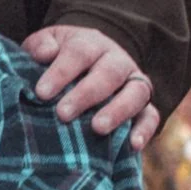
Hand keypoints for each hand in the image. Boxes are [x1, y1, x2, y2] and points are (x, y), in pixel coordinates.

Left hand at [24, 23, 156, 152]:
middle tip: (63, 114)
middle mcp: (117, 61)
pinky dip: (145, 130)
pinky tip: (133, 145)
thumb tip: (45, 52)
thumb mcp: (46, 46)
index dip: (61, 72)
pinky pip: (151, 116)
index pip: (79, 53)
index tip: (42, 93)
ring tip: (97, 128)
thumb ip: (39, 46)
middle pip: (108, 73)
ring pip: (135, 92)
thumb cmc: (58, 60)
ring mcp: (134, 83)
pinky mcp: (144, 106)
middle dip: (86, 94)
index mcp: (90, 44)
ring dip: (118, 110)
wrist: (86, 66)